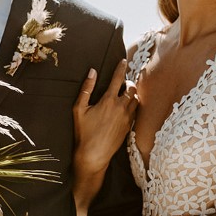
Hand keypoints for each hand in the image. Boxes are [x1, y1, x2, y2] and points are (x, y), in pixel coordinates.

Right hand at [72, 59, 137, 175]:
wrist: (94, 155)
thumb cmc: (84, 132)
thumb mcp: (79, 109)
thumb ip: (86, 89)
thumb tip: (92, 72)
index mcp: (108, 101)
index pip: (118, 79)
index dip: (120, 68)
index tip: (123, 60)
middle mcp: (121, 107)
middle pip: (132, 88)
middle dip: (128, 82)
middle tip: (122, 83)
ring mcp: (127, 118)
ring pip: (136, 99)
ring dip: (132, 94)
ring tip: (125, 94)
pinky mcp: (129, 127)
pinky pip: (135, 111)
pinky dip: (132, 105)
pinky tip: (126, 108)